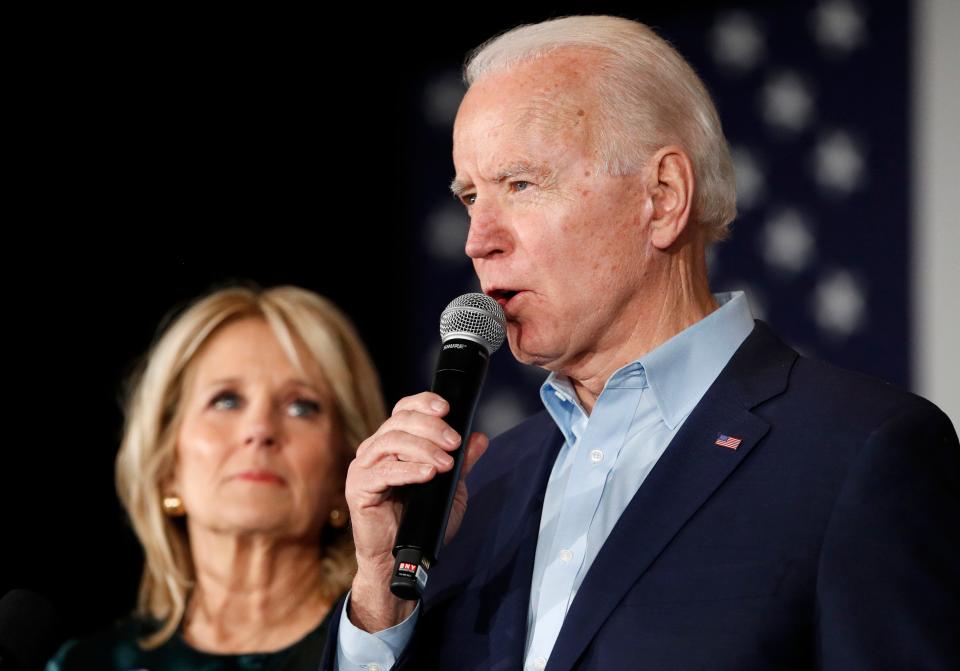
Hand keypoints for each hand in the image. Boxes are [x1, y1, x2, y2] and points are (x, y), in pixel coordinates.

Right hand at [344, 391, 488, 631]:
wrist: (399, 558)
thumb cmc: (421, 522)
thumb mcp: (448, 489)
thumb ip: (461, 464)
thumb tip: (479, 438)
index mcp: (393, 444)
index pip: (404, 410)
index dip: (423, 403)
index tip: (447, 408)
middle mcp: (375, 450)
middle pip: (400, 422)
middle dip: (432, 428)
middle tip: (455, 443)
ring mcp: (363, 467)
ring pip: (391, 442)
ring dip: (423, 448)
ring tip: (445, 463)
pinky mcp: (358, 488)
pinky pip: (383, 472)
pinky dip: (408, 470)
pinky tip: (428, 473)